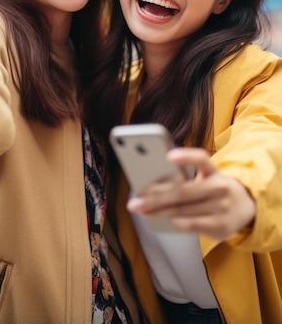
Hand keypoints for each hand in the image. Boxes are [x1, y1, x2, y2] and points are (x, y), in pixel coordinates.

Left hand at [127, 147, 255, 240]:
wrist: (246, 206)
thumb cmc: (214, 188)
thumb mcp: (207, 176)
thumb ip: (187, 177)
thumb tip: (153, 184)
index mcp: (215, 171)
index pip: (202, 159)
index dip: (186, 156)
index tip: (169, 155)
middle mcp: (220, 187)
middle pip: (183, 192)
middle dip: (156, 197)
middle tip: (135, 201)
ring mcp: (222, 208)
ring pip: (183, 210)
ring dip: (159, 212)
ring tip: (142, 210)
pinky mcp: (220, 226)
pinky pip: (190, 224)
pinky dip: (173, 221)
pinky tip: (160, 219)